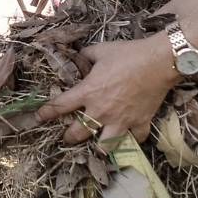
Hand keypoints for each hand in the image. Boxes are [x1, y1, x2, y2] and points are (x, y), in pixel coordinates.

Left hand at [35, 33, 178, 144]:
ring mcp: (121, 120)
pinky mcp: (140, 122)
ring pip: (105, 145)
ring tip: (97, 147)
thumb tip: (80, 56)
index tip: (39, 118)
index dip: (46, 113)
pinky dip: (133, 139)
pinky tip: (130, 137)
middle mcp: (101, 111)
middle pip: (78, 133)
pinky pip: (135, 139)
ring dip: (99, 147)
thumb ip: (87, 55)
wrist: (158, 61)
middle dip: (69, 137)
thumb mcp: (101, 50)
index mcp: (88, 92)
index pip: (60, 106)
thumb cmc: (128, 54)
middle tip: (67, 137)